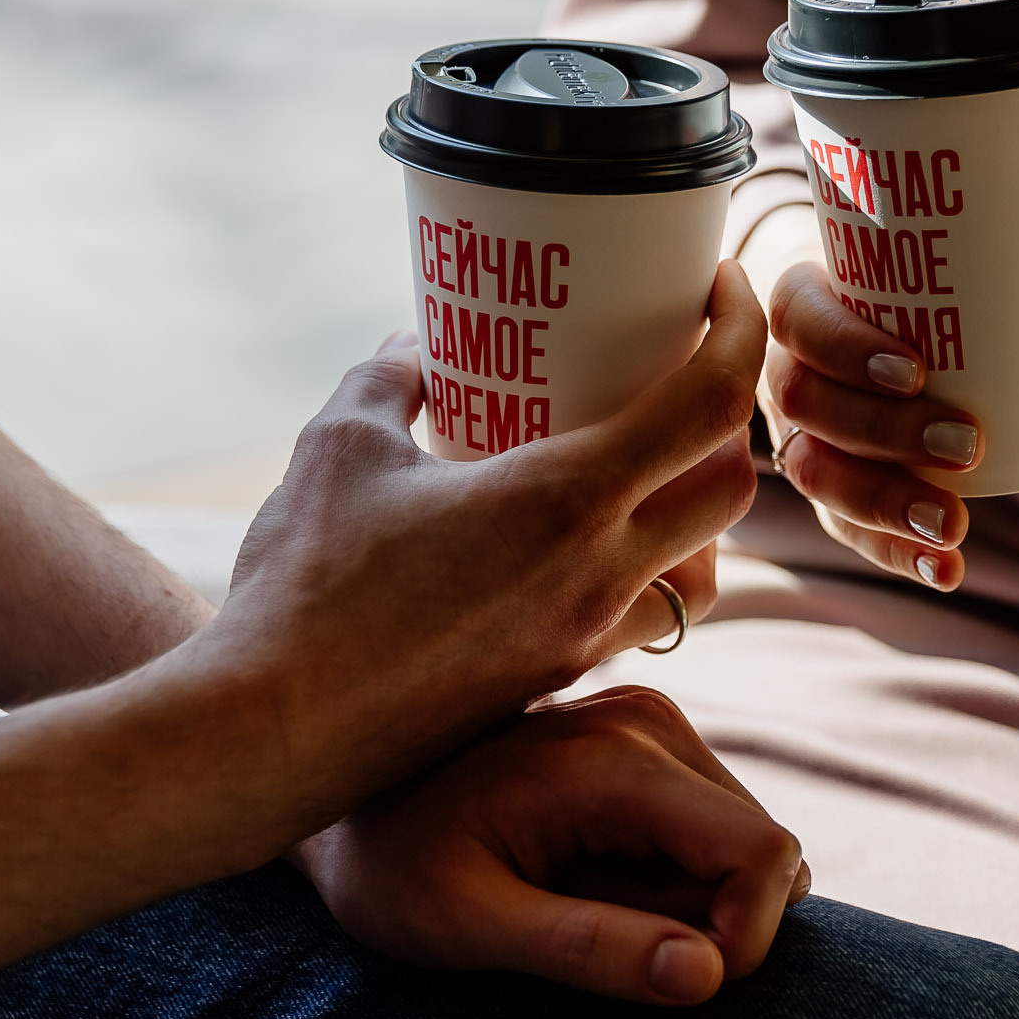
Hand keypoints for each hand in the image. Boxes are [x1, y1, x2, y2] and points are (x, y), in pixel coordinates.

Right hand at [184, 260, 764, 833]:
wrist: (277, 731)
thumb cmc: (305, 583)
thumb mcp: (341, 447)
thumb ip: (387, 380)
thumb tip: (413, 347)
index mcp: (566, 498)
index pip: (710, 404)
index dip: (742, 331)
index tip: (724, 287)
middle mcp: (600, 573)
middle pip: (734, 490)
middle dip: (730, 426)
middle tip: (679, 381)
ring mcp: (584, 637)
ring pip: (701, 571)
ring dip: (693, 517)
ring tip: (638, 475)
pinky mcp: (554, 680)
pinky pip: (637, 620)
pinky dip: (637, 578)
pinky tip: (573, 553)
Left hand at [291, 688, 811, 1003]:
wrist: (337, 803)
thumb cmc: (390, 869)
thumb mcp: (471, 928)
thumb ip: (592, 950)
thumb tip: (709, 976)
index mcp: (614, 761)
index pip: (765, 853)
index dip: (748, 938)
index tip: (674, 985)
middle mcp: (650, 722)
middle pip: (762, 851)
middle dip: (710, 921)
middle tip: (594, 936)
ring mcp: (650, 722)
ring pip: (742, 844)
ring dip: (687, 901)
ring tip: (579, 904)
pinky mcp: (644, 738)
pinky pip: (709, 828)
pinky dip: (671, 876)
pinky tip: (587, 876)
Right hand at [755, 248, 1018, 589]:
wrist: (851, 334)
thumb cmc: (903, 297)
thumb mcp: (940, 278)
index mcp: (801, 305)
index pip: (801, 322)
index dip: (848, 349)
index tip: (917, 369)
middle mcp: (786, 372)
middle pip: (809, 405)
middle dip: (885, 432)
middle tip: (967, 444)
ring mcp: (796, 436)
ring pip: (815, 474)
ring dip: (885, 503)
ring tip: (955, 524)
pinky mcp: (822, 489)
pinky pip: (843, 528)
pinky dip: (894, 554)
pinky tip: (946, 570)